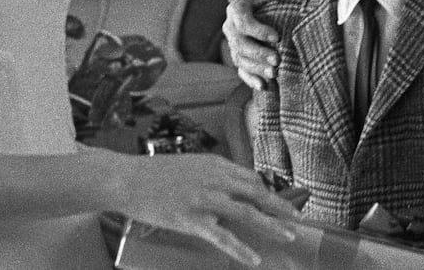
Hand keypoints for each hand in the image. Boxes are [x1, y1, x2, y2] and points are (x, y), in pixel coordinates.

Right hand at [122, 153, 299, 266]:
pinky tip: (253, 259)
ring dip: (272, 225)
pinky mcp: (191, 219)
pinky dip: (241, 249)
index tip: (282, 204)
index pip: (252, 179)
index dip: (269, 193)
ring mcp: (204, 199)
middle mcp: (215, 179)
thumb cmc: (153, 174)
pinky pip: (223, 237)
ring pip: (247, 213)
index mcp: (215, 164)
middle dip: (281, 206)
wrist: (125, 179)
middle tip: (299, 219)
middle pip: (257, 193)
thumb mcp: (189, 167)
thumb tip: (229, 192)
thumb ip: (211, 177)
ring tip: (289, 236)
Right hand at [224, 0, 283, 89]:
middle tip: (278, 59)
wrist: (268, 6)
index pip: (242, 22)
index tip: (277, 38)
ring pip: (240, 59)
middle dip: (258, 53)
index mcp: (236, 8)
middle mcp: (230, 27)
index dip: (258, 31)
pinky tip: (264, 86)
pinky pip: (241, 71)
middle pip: (240, 44)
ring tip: (275, 73)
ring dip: (257, 68)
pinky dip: (251, 80)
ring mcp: (233, 44)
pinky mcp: (240, 57)